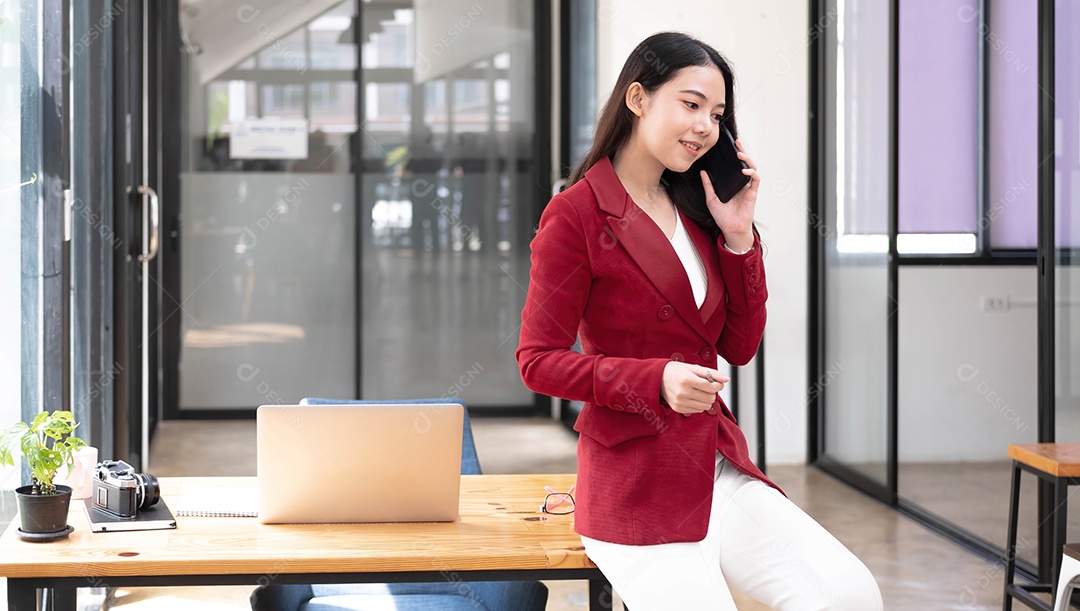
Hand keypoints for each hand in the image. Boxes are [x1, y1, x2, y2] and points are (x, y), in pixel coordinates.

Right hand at [661, 362, 727, 414]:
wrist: (658, 378)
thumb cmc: (676, 371)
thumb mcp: (694, 368)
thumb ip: (712, 373)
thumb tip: (726, 379)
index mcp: (687, 379)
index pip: (711, 387)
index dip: (718, 385)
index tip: (716, 383)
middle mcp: (683, 392)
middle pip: (710, 398)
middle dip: (712, 393)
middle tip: (706, 387)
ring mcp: (680, 402)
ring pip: (705, 406)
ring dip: (706, 400)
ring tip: (699, 392)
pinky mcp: (678, 409)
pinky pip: (697, 410)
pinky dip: (699, 404)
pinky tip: (692, 397)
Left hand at [700, 138, 759, 252]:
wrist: (730, 229)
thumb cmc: (723, 216)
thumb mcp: (711, 199)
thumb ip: (708, 185)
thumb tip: (703, 172)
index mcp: (732, 182)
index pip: (735, 164)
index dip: (735, 153)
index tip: (730, 144)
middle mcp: (741, 182)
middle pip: (745, 162)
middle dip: (743, 151)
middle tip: (738, 142)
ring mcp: (748, 187)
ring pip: (752, 168)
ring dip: (747, 159)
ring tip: (740, 154)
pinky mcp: (753, 193)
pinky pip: (756, 179)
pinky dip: (752, 173)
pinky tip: (745, 170)